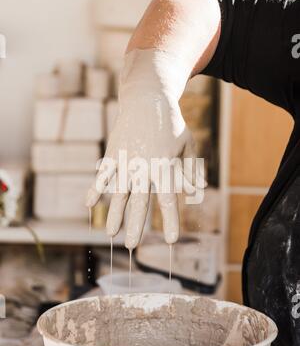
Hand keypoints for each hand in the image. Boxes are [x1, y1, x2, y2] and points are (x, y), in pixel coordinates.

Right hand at [86, 49, 203, 248]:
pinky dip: (95, 189)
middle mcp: (144, 168)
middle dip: (136, 226)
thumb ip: (190, 169)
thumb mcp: (187, 144)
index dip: (169, 222)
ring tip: (111, 235)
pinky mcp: (113, 153)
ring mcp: (126, 161)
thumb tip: (196, 192)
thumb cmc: (171, 123)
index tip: (170, 241)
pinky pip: (103, 175)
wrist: (148, 99)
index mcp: (165, 167)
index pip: (167, 200)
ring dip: (115, 215)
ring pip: (119, 193)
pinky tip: (89, 205)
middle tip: (133, 246)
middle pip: (140, 202)